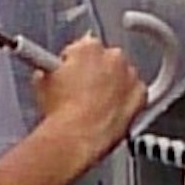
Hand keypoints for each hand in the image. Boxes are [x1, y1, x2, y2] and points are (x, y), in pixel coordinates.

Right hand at [30, 32, 145, 183]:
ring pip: (122, 75)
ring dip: (113, 85)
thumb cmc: (62, 112)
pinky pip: (135, 93)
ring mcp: (129, 75)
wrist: (77, 137)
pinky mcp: (140, 95)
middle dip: (96, 72)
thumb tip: (49, 72)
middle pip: (105, 59)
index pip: (82, 47)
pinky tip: (110, 111)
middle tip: (82, 91)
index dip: (74, 62)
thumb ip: (50, 69)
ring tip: (96, 105)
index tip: (71, 73)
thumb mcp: (43, 82)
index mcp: (88, 47)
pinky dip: (126, 100)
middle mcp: (113, 56)